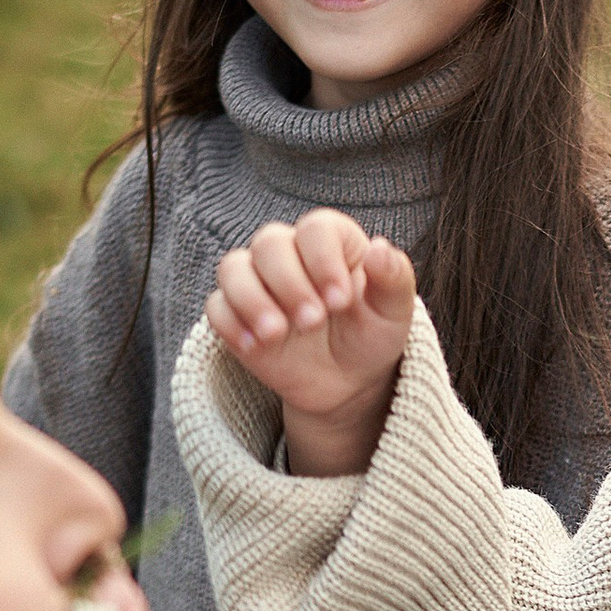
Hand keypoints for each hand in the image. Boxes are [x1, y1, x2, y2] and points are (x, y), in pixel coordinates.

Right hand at [206, 211, 416, 475]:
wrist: (349, 381)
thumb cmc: (372, 335)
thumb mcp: (394, 311)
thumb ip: (393, 277)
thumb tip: (380, 248)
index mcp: (331, 241)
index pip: (315, 229)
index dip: (324, 260)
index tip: (342, 301)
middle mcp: (289, 252)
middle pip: (269, 244)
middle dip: (289, 283)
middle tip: (313, 321)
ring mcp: (258, 283)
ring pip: (232, 269)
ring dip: (251, 300)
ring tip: (277, 334)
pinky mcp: (236, 315)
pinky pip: (216, 307)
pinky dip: (232, 325)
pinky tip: (256, 347)